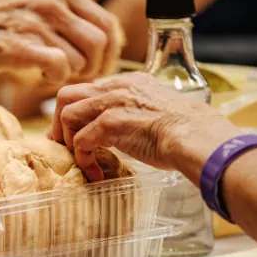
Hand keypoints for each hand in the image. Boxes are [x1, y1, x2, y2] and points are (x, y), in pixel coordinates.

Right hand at [0, 0, 123, 84]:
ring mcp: (38, 23)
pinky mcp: (23, 47)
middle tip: (82, 76)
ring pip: (81, 60)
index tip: (101, 63)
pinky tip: (42, 78)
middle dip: (97, 66)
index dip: (110, 49)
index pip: (106, 22)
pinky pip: (60, 69)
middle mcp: (53, 2)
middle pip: (100, 43)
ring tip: (53, 74)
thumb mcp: (34, 0)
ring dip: (72, 75)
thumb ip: (65, 11)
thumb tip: (101, 34)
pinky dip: (56, 80)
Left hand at [49, 72, 237, 180]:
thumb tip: (134, 130)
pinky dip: (83, 160)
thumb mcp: (161, 111)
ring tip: (80, 160)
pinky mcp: (109, 123)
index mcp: (130, 82)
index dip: (79, 111)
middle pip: (68, 94)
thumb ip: (141, 113)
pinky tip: (94, 173)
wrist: (196, 136)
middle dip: (59, 121)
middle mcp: (117, 87)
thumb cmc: (189, 130)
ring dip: (68, 140)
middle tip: (63, 143)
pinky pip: (81, 142)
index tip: (78, 130)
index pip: (91, 89)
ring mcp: (111, 103)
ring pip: (67, 114)